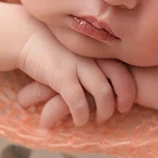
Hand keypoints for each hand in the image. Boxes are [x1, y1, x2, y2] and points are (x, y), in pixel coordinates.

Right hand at [16, 57, 135, 127]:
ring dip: (104, 111)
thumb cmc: (54, 46)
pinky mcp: (62, 76)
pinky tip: (79, 120)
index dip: (130, 90)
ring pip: (103, 93)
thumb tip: (111, 79)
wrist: (27, 37)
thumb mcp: (80, 49)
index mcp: (99, 49)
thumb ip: (95, 59)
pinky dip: (82, 115)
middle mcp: (93, 56)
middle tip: (118, 112)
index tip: (125, 103)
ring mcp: (79, 65)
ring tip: (98, 120)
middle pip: (120, 80)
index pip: (125, 70)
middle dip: (122, 100)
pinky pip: (79, 101)